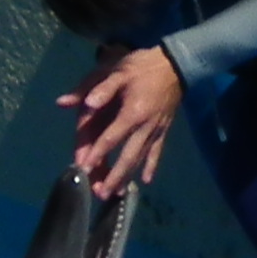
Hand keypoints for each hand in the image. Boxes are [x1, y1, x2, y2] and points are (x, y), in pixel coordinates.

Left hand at [62, 44, 182, 198]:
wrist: (176, 64)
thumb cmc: (143, 67)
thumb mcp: (118, 71)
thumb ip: (99, 88)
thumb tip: (79, 104)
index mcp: (132, 112)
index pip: (111, 138)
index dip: (97, 153)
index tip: (85, 169)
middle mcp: (145, 127)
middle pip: (128, 156)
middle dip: (114, 176)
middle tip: (100, 193)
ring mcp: (156, 130)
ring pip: (141, 158)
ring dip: (128, 176)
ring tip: (115, 193)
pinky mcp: (163, 130)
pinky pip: (157, 152)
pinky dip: (151, 166)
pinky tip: (145, 181)